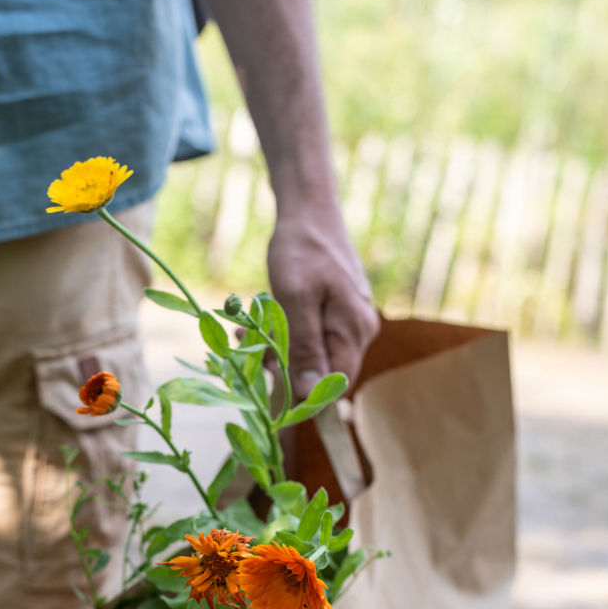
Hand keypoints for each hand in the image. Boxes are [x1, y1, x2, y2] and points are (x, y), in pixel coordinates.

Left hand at [267, 207, 379, 399]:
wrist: (309, 210)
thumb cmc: (302, 249)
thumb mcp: (295, 298)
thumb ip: (304, 348)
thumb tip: (312, 394)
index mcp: (354, 330)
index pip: (335, 386)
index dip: (304, 398)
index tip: (268, 395)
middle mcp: (359, 331)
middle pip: (322, 374)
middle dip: (284, 370)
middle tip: (250, 350)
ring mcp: (349, 323)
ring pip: (311, 358)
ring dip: (277, 352)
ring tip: (248, 333)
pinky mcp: (335, 315)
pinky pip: (309, 340)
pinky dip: (283, 337)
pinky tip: (259, 324)